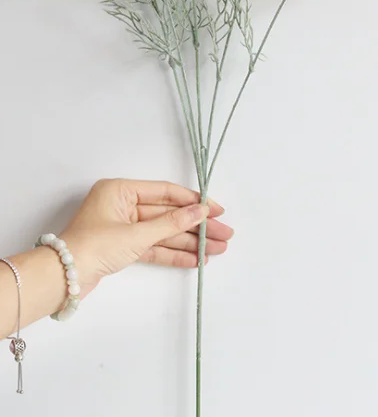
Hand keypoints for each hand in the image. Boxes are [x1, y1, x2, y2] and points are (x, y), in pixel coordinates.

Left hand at [60, 179, 233, 298]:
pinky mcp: (122, 249)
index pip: (166, 192)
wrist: (60, 280)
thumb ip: (172, 223)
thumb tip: (202, 211)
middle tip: (224, 234)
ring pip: (164, 233)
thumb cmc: (94, 246)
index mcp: (121, 190)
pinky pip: (154, 247)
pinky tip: (196, 259)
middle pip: (169, 214)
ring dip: (190, 242)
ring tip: (217, 249)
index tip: (217, 210)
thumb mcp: (136, 234)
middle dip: (197, 226)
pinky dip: (174, 253)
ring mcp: (123, 228)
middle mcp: (123, 205)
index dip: (194, 201)